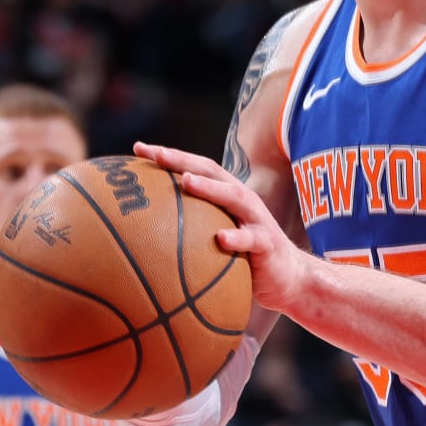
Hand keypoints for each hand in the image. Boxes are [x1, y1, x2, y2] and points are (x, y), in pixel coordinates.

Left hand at [135, 141, 310, 314]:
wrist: (288, 277)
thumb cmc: (245, 257)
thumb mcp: (217, 238)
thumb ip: (191, 229)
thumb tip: (143, 233)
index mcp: (226, 195)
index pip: (194, 168)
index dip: (169, 156)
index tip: (138, 149)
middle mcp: (242, 200)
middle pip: (211, 172)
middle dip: (183, 160)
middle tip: (156, 154)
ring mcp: (256, 219)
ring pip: (233, 196)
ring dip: (210, 188)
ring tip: (187, 181)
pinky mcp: (267, 243)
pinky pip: (251, 239)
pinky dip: (236, 237)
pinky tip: (220, 239)